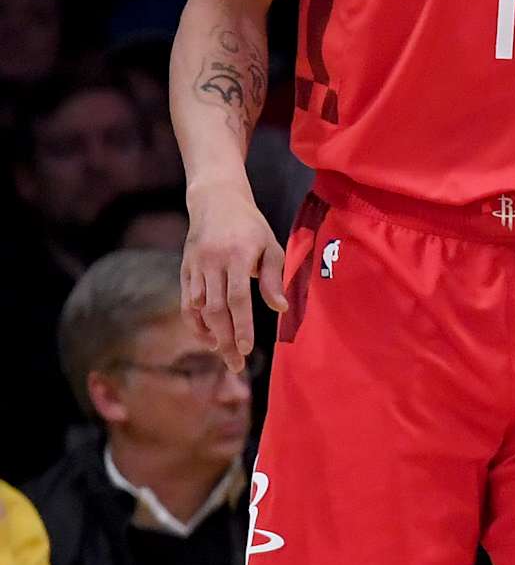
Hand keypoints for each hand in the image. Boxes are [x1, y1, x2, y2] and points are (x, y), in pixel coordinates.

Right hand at [182, 177, 286, 369]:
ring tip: (225, 355)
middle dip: (226, 339)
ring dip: (210, 335)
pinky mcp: (185, 269)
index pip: (237, 297)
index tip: (247, 348)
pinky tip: (208, 339)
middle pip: (216, 308)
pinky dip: (195, 324)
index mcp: (237, 255)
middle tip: (236, 364)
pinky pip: (186, 302)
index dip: (241, 325)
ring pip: (198, 308)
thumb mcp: (270, 245)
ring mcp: (195, 266)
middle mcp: (213, 261)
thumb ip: (274, 278)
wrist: (215, 200)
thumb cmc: (250, 227)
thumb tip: (280, 309)